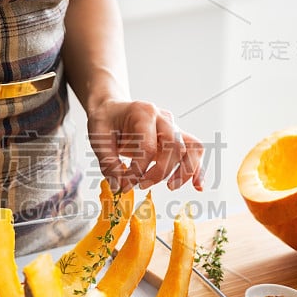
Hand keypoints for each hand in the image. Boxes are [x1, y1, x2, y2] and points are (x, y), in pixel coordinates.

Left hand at [87, 99, 203, 193]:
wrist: (113, 109)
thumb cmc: (106, 120)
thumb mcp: (98, 137)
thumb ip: (108, 162)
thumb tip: (119, 186)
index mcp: (143, 113)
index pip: (148, 146)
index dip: (138, 170)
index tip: (125, 183)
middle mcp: (163, 117)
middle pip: (174, 146)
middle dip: (159, 172)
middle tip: (141, 185)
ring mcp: (173, 126)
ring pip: (191, 148)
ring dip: (185, 171)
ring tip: (171, 187)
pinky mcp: (177, 137)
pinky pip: (195, 151)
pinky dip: (197, 170)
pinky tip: (197, 187)